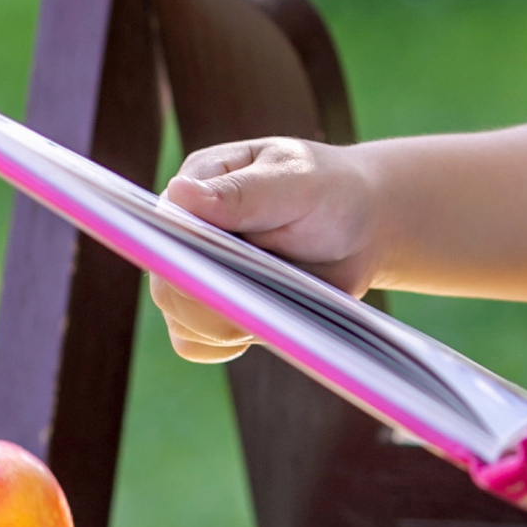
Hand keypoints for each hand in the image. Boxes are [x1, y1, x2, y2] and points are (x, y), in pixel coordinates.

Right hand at [151, 140, 382, 363]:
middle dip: (209, 301)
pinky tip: (262, 325)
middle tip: (260, 295)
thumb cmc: (330, 190)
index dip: (181, 258)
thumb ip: (241, 193)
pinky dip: (225, 344)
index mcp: (197, 184)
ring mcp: (199, 273)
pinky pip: (197, 343)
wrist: (362, 227)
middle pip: (167, 284)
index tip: (217, 273)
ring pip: (180, 319)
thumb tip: (178, 194)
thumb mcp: (296, 181)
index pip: (164, 227)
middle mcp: (188, 232)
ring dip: (224, 324)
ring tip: (275, 304)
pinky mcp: (215, 309)